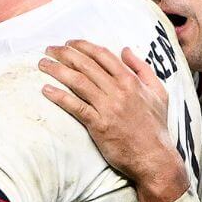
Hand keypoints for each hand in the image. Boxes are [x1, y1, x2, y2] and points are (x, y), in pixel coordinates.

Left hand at [38, 40, 187, 201]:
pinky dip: (59, 96)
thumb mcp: (158, 92)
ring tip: (42, 65)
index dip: (83, 46)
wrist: (154, 158)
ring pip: (78, 82)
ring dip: (57, 70)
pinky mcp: (99, 125)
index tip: (69, 43)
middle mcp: (119, 91)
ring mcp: (108, 108)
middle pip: (86, 65)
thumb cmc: (156, 127)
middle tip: (49, 49)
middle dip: (64, 54)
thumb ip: (142, 68)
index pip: (102, 55)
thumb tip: (126, 50)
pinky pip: (75, 106)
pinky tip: (46, 90)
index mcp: (131, 81)